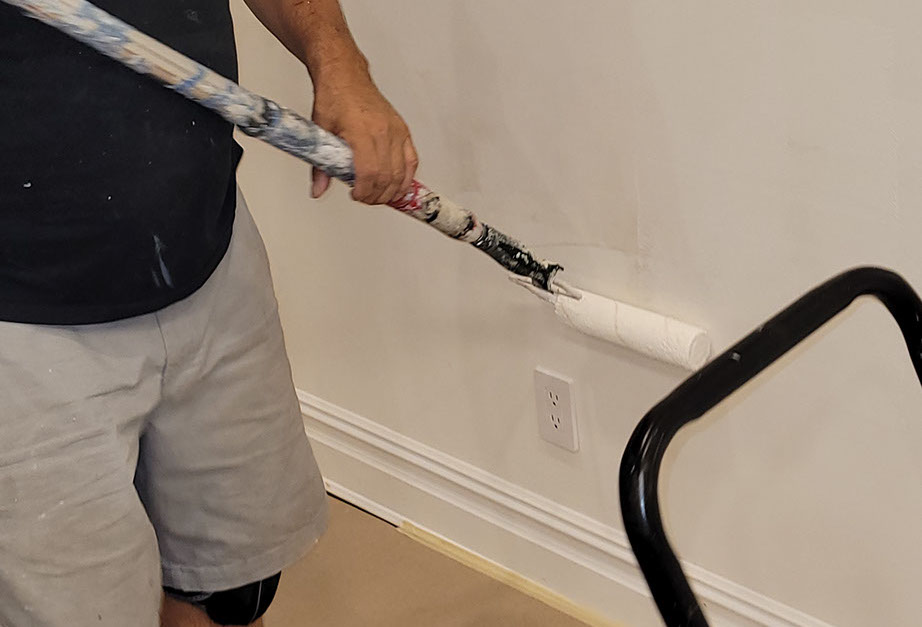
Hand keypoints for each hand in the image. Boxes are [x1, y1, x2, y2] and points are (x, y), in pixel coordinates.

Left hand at [310, 69, 418, 204]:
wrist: (345, 75)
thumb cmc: (334, 97)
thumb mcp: (321, 132)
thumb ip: (320, 166)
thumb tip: (318, 189)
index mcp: (362, 131)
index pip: (370, 172)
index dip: (365, 191)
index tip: (356, 195)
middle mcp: (384, 131)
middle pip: (388, 176)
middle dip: (377, 195)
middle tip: (365, 198)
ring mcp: (396, 130)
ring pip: (402, 172)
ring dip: (392, 190)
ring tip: (379, 196)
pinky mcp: (402, 130)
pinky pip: (412, 160)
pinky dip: (407, 177)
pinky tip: (399, 185)